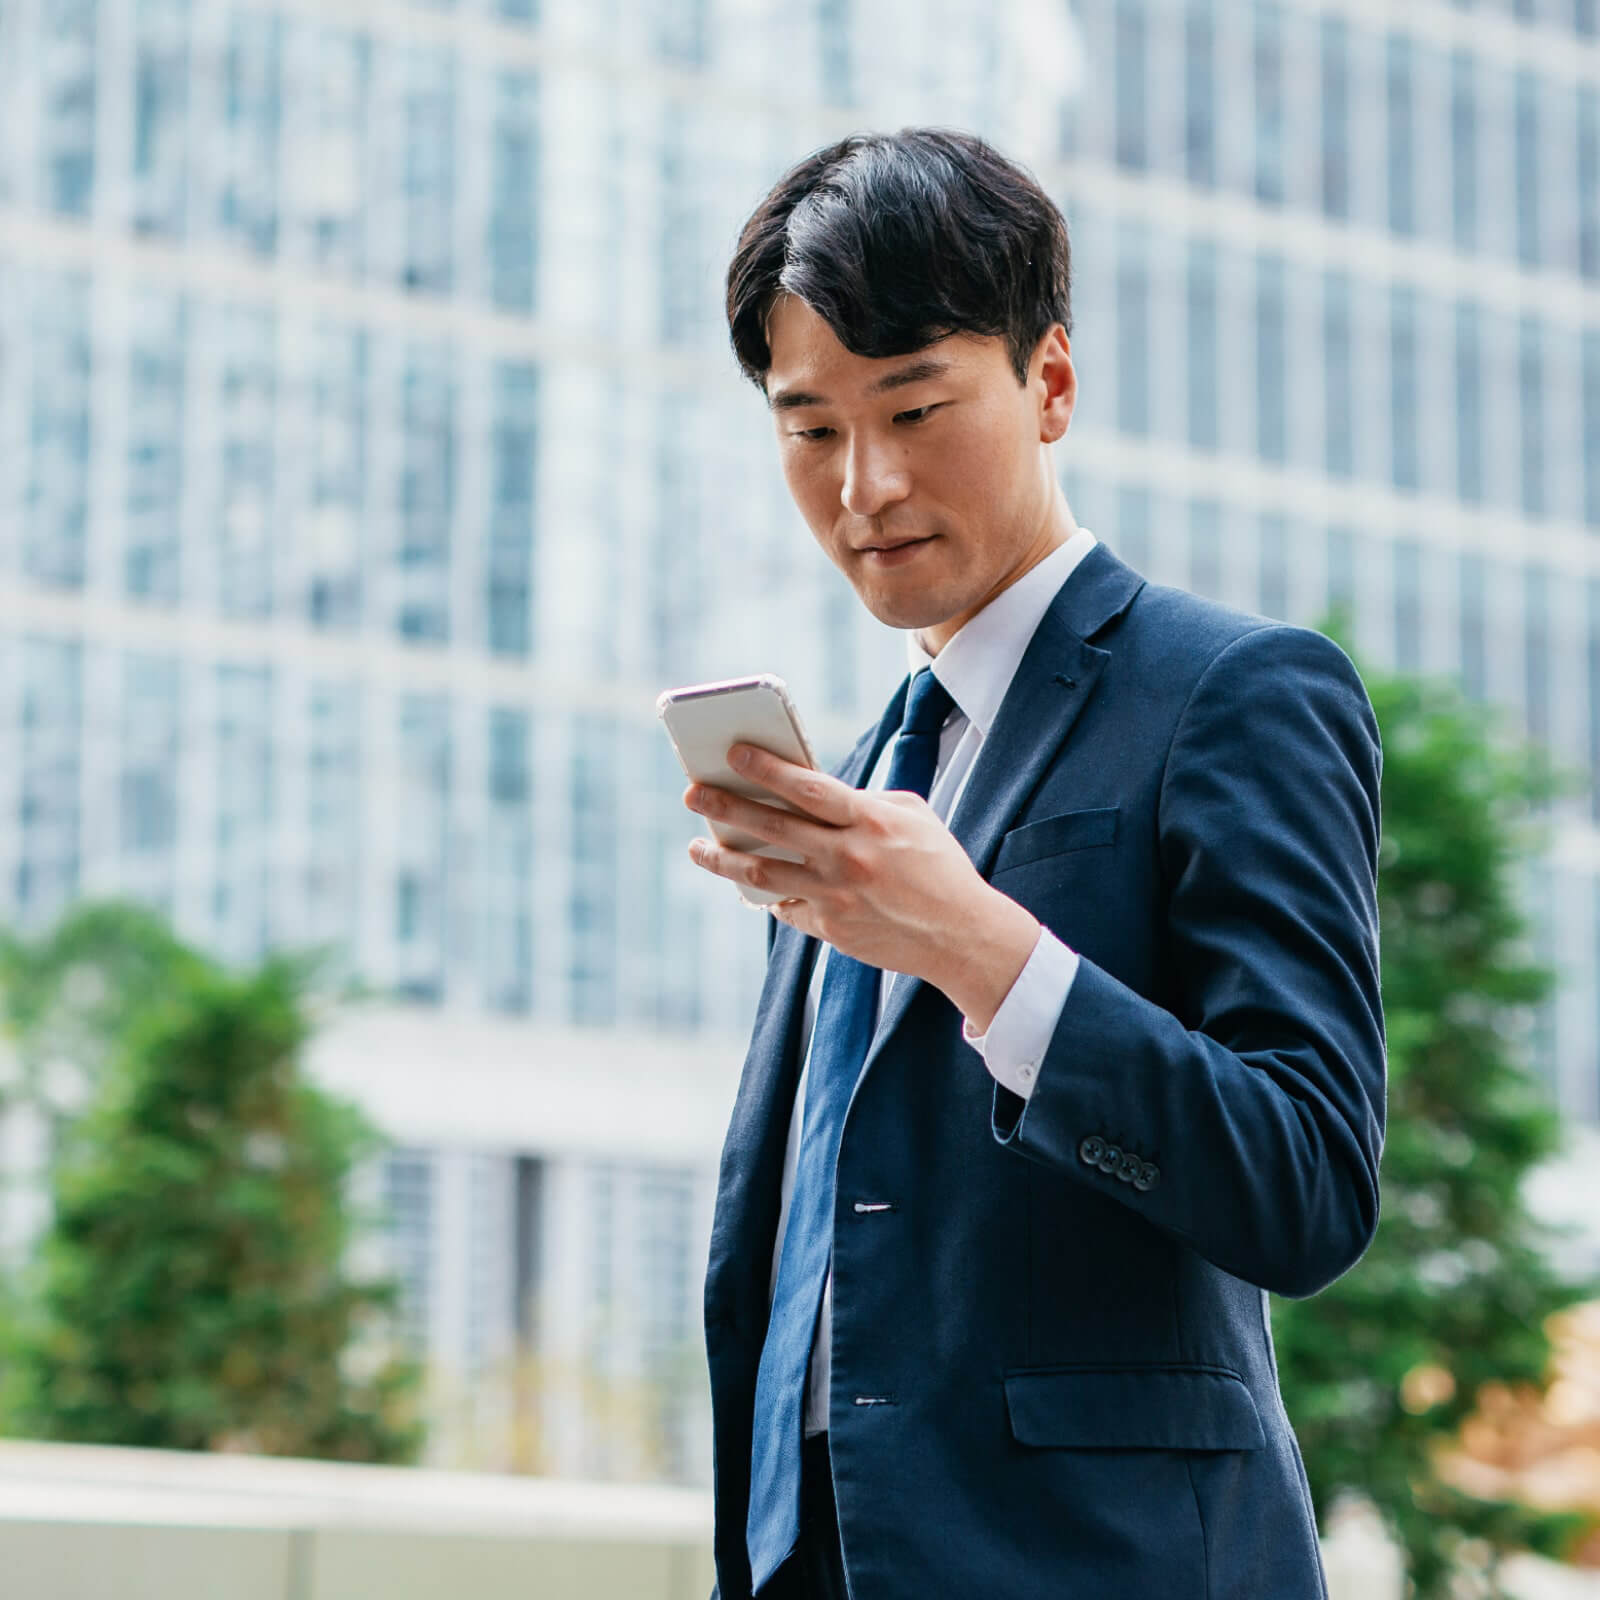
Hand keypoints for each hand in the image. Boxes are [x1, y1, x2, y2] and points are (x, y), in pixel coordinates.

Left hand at [683, 743, 1040, 1028]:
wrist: (961, 935)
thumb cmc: (940, 868)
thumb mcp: (914, 819)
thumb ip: (867, 803)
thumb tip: (820, 798)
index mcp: (870, 822)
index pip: (809, 788)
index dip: (768, 769)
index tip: (733, 753)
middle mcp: (848, 858)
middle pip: (774, 828)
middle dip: (726, 807)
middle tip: (692, 793)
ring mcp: (836, 897)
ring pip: (764, 875)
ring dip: (724, 859)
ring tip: (697, 847)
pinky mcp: (832, 930)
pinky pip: (788, 908)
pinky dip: (770, 896)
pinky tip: (751, 885)